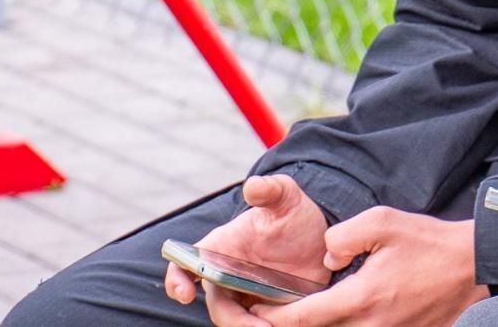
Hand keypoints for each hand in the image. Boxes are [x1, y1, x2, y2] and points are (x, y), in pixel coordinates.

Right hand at [161, 174, 330, 324]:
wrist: (321, 238)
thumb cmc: (293, 214)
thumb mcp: (286, 197)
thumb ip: (270, 190)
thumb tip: (253, 186)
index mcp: (219, 249)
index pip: (184, 265)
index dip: (177, 280)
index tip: (185, 293)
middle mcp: (226, 277)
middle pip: (217, 306)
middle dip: (232, 319)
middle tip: (260, 325)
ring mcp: (244, 297)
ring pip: (236, 320)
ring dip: (249, 326)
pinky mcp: (264, 311)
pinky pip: (259, 324)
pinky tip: (282, 324)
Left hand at [247, 208, 486, 326]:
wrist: (472, 264)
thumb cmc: (428, 242)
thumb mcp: (383, 221)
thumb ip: (343, 235)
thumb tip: (325, 255)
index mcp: (363, 297)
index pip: (303, 319)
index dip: (273, 317)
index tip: (253, 311)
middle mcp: (371, 326)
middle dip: (290, 325)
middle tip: (266, 313)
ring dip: (318, 325)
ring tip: (300, 313)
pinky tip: (334, 314)